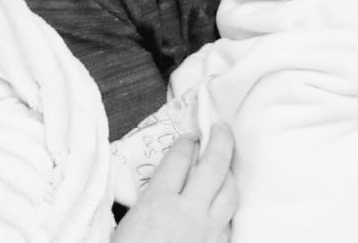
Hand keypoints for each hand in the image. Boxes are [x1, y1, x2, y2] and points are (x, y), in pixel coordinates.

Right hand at [113, 122, 238, 242]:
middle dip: (220, 140)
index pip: (179, 159)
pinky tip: (222, 202)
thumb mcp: (127, 222)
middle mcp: (187, 213)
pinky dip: (227, 205)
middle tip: (220, 128)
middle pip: (213, 165)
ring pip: (230, 192)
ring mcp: (208, 231)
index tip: (190, 135)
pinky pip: (230, 220)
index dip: (187, 142)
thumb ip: (147, 197)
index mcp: (157, 203)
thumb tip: (162, 181)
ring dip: (229, 173)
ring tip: (225, 164)